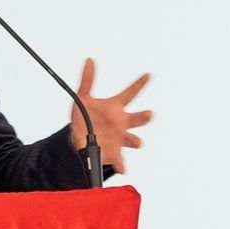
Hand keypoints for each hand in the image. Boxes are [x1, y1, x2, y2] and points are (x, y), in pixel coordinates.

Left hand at [69, 58, 151, 173]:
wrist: (80, 138)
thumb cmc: (85, 116)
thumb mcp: (82, 97)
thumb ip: (87, 80)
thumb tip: (89, 60)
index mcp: (116, 107)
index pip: (130, 93)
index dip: (139, 84)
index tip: (148, 74)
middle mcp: (122, 123)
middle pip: (138, 118)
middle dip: (144, 117)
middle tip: (148, 114)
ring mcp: (120, 139)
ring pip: (133, 140)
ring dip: (136, 141)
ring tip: (138, 142)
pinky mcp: (114, 154)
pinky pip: (120, 162)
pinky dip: (121, 165)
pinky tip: (122, 169)